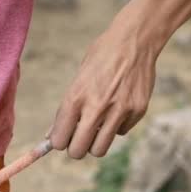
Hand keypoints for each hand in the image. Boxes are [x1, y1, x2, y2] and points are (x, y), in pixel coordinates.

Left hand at [48, 28, 157, 157]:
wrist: (134, 40)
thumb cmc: (100, 58)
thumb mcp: (78, 80)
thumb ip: (67, 109)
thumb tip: (52, 136)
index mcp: (75, 97)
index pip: (59, 140)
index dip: (59, 142)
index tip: (63, 138)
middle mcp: (96, 107)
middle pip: (78, 151)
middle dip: (76, 149)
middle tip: (79, 139)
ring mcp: (119, 111)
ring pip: (100, 149)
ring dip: (96, 143)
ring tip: (97, 127)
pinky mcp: (138, 111)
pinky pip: (121, 132)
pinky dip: (117, 126)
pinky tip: (119, 107)